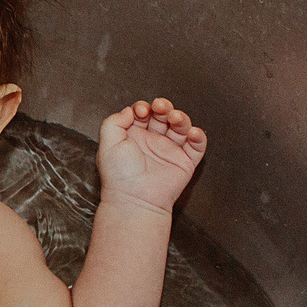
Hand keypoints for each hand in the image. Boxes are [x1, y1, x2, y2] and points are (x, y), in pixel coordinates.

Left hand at [97, 95, 206, 213]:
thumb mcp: (107, 144)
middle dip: (164, 107)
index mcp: (134, 136)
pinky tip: (192, 133)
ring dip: (181, 118)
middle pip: (163, 116)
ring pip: (181, 127)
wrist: (134, 199)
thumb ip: (113, 122)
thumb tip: (128, 110)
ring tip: (175, 118)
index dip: (144, 107)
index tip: (141, 111)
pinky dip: (198, 137)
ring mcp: (170, 151)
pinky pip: (197, 146)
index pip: (144, 113)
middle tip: (160, 107)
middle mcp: (153, 141)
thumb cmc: (119, 175)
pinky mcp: (185, 162)